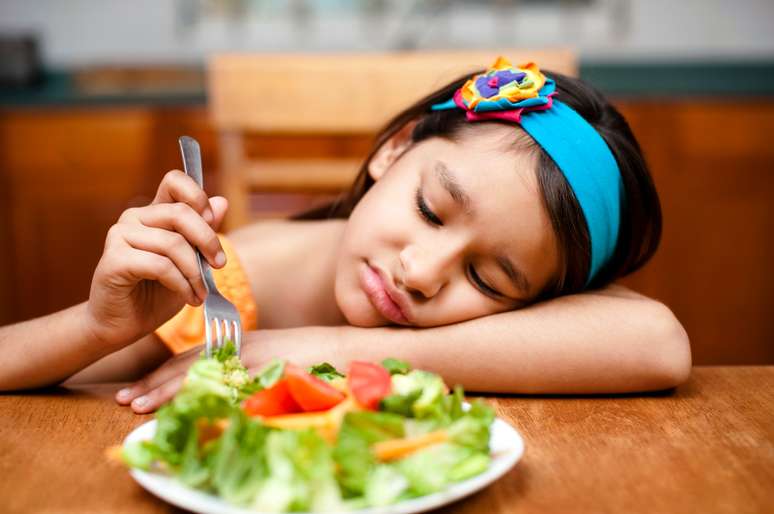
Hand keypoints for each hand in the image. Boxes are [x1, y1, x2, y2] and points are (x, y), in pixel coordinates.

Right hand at [85, 170, 228, 348]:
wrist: (124, 325)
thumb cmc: (157, 293)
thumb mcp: (190, 262)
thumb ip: (202, 234)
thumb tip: (221, 202)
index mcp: (154, 213)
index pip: (175, 181)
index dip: (198, 196)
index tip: (213, 223)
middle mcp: (135, 218)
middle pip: (180, 212)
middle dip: (208, 240)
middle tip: (219, 265)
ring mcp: (120, 236)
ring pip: (173, 243)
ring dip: (195, 273)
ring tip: (200, 293)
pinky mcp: (114, 259)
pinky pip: (160, 265)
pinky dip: (181, 284)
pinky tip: (188, 298)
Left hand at [116, 326, 345, 412]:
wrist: (347, 347)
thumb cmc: (315, 357)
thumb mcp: (276, 361)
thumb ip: (250, 371)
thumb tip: (228, 389)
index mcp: (240, 342)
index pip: (193, 357)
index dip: (162, 373)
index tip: (137, 390)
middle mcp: (240, 344)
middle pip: (187, 362)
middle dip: (153, 382)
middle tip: (124, 399)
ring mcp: (251, 353)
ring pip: (199, 370)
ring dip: (166, 388)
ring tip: (138, 406)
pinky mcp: (264, 363)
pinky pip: (227, 379)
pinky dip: (203, 390)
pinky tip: (182, 403)